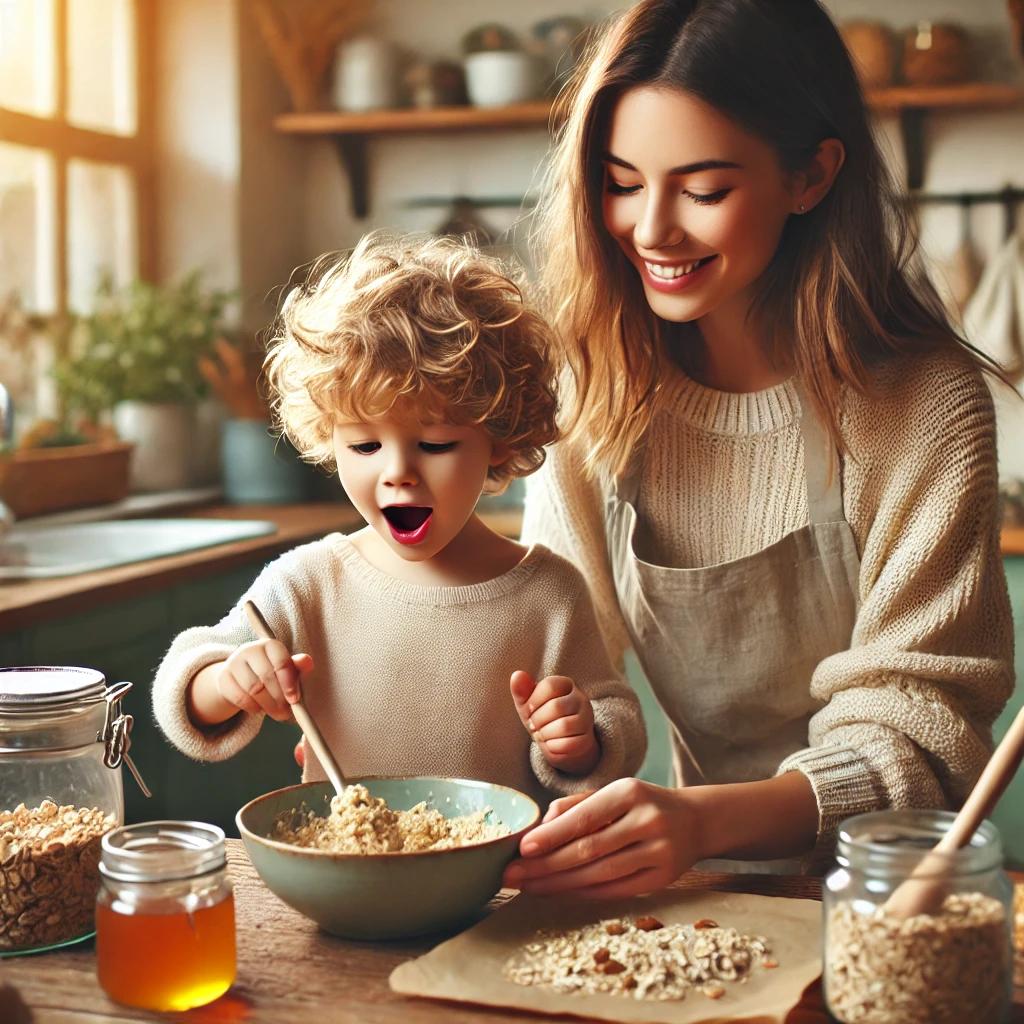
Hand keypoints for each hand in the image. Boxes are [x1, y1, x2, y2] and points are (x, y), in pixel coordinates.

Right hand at [215, 640, 312, 722]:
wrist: (243, 676)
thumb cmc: (272, 672)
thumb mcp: (287, 669)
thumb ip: (298, 667)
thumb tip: (307, 662)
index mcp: (270, 645)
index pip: (281, 662)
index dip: (289, 683)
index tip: (294, 700)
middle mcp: (250, 649)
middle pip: (266, 677)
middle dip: (279, 698)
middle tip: (286, 713)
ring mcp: (234, 662)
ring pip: (253, 688)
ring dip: (267, 705)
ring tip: (276, 713)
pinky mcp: (223, 677)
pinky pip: (239, 697)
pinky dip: (252, 707)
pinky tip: (259, 709)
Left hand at [501, 777, 700, 898]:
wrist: (694, 820)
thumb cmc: (641, 804)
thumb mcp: (612, 792)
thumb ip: (575, 806)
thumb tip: (539, 830)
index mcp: (629, 792)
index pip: (584, 818)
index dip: (552, 836)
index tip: (523, 848)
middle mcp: (646, 820)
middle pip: (588, 850)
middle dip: (546, 865)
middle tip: (512, 874)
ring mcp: (658, 851)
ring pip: (600, 874)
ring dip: (560, 884)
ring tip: (529, 887)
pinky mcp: (662, 878)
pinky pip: (615, 890)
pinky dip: (584, 894)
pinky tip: (559, 894)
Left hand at [510, 670, 598, 774]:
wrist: (559, 743)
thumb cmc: (542, 718)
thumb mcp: (529, 704)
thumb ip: (522, 690)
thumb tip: (517, 675)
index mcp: (566, 684)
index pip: (550, 685)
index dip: (533, 700)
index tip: (528, 710)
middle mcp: (580, 699)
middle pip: (556, 707)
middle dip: (537, 720)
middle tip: (533, 726)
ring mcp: (586, 719)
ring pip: (564, 726)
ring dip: (545, 734)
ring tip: (542, 734)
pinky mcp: (587, 739)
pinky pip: (568, 744)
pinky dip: (553, 747)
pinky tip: (550, 744)